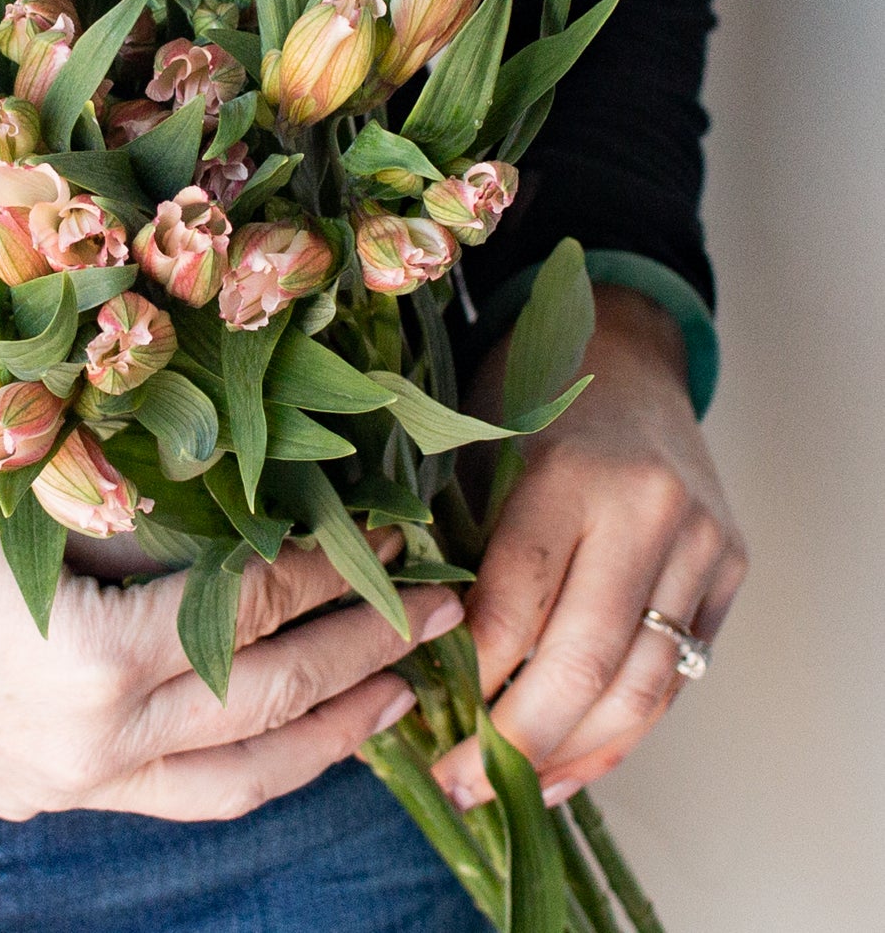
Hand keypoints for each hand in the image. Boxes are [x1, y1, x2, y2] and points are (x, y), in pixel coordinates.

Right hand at [0, 469, 462, 820]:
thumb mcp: (19, 486)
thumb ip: (142, 511)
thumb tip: (252, 504)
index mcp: (87, 662)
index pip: (251, 614)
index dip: (334, 573)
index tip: (397, 536)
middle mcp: (82, 749)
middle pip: (265, 711)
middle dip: (365, 662)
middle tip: (441, 619)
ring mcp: (51, 785)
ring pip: (227, 787)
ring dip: (320, 741)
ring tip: (391, 699)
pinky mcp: (20, 793)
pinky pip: (163, 796)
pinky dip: (236, 764)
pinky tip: (267, 726)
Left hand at [431, 286, 746, 809]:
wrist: (627, 357)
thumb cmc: (526, 401)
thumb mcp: (474, 452)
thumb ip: (458, 547)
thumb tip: (418, 664)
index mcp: (567, 470)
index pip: (517, 601)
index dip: (471, 674)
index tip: (426, 717)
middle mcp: (648, 508)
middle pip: (588, 660)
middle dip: (518, 737)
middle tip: (461, 780)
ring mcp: (701, 543)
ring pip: (644, 686)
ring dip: (573, 753)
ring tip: (510, 789)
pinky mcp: (729, 572)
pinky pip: (678, 677)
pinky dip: (623, 734)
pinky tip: (569, 764)